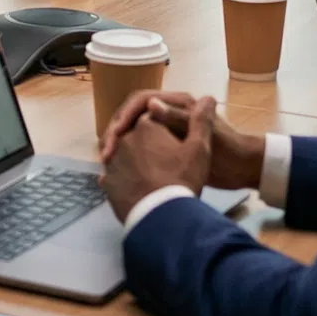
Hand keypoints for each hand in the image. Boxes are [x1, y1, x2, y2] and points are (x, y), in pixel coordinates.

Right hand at [99, 90, 265, 189]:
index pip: (141, 101)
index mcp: (177, 103)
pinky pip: (138, 147)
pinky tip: (115, 171)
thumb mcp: (201, 135)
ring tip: (107, 162)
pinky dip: (125, 157)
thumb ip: (177, 117)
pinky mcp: (165, 146)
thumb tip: (150, 104)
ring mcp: (166, 129)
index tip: (116, 135)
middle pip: (132, 116)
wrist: (241, 170)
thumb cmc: (226, 150)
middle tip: (106, 153)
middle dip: (116, 132)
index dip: (125, 116)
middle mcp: (168, 112)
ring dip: (118, 145)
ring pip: (132, 132)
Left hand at [101, 95, 217, 222]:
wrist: (163, 218)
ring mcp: (113, 161)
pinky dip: (123, 177)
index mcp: (146, 125)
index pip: (152, 117)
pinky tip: (136, 187)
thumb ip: (202, 121)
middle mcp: (125, 138)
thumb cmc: (183, 179)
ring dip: (132, 159)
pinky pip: (114, 174)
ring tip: (148, 174)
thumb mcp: (199, 149)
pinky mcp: (108, 183)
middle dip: (145, 143)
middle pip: (135, 134)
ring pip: (121, 153)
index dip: (163, 128)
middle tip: (161, 161)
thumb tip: (208, 97)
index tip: (172, 142)